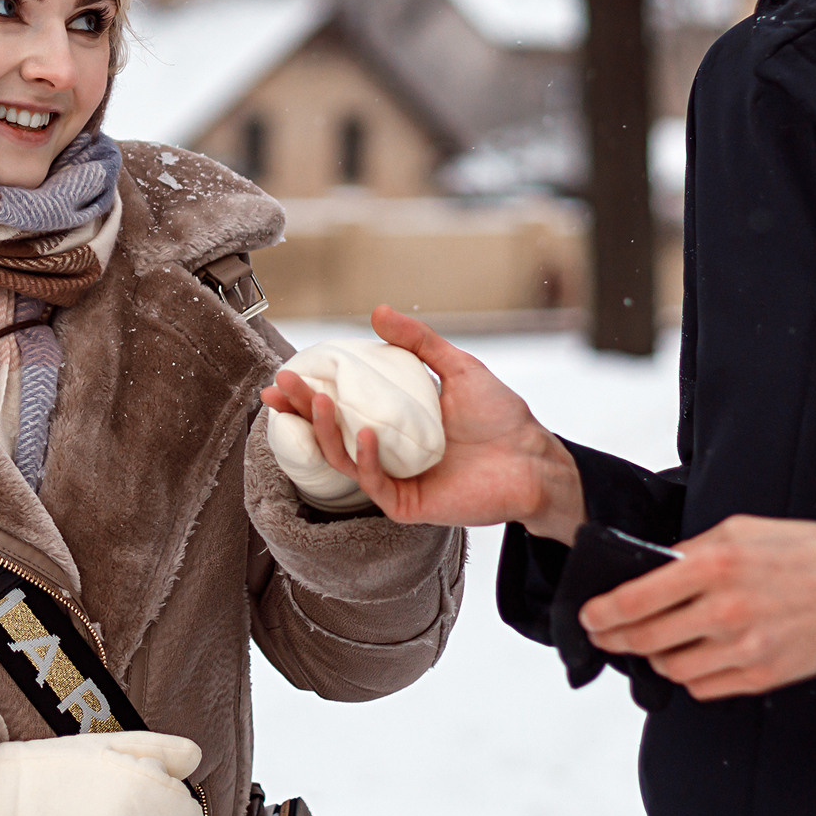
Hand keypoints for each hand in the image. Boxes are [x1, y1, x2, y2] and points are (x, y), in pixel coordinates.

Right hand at [260, 305, 585, 542]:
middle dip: (303, 410)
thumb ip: (418, 342)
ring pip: (343, 458)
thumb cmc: (500, 417)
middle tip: (282, 386)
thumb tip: (376, 311)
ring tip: (319, 400)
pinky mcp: (407, 503)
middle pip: (331, 432)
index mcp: (393, 419)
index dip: (310, 392)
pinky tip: (368, 432)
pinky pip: (375, 483)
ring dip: (326, 430)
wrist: (533, 458)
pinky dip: (367, 458)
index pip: (341, 405)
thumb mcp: (457, 367)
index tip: (286, 373)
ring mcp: (394, 478)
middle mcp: (387, 450)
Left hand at [580, 515, 815, 699]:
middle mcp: (725, 610)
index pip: (637, 598)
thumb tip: (651, 570)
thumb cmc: (805, 551)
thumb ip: (693, 550)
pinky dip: (693, 675)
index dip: (603, 613)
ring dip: (657, 658)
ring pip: (672, 669)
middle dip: (617, 639)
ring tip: (657, 643)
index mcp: (715, 565)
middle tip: (608, 636)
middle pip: (646, 639)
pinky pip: (705, 688)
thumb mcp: (742, 530)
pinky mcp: (761, 676)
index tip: (590, 617)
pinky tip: (697, 656)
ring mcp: (744, 649)